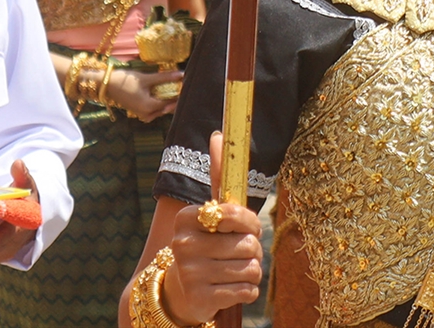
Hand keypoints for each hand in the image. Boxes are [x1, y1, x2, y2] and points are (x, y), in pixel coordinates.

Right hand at [105, 69, 183, 122]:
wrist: (106, 85)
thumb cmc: (125, 81)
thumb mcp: (146, 78)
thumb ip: (165, 77)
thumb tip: (182, 74)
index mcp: (150, 107)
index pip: (172, 103)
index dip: (180, 94)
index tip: (187, 85)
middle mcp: (147, 114)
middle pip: (167, 108)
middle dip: (175, 98)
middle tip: (183, 86)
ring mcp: (142, 114)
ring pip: (161, 110)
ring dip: (168, 100)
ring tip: (175, 88)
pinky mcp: (139, 111)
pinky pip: (154, 109)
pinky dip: (160, 102)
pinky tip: (163, 92)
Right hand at [161, 132, 262, 324]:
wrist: (181, 291)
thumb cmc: (205, 242)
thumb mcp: (211, 211)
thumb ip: (217, 176)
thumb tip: (218, 135)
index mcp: (186, 218)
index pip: (233, 214)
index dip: (248, 221)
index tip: (244, 225)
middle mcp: (183, 245)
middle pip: (247, 244)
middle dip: (252, 249)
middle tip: (239, 251)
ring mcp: (190, 274)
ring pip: (250, 268)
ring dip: (251, 270)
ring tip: (235, 269)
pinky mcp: (201, 299)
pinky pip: (247, 291)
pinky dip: (247, 290)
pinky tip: (231, 287)